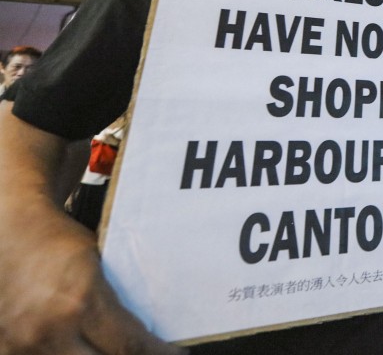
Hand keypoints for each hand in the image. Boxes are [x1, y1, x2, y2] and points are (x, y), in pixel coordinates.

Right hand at [0, 197, 184, 354]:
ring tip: (113, 350)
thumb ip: (115, 302)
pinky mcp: (4, 349)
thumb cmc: (57, 241)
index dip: (158, 354)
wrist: (7, 228)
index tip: (176, 354)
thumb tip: (146, 333)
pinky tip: (80, 352)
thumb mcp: (99, 263)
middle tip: (145, 354)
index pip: (129, 344)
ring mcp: (22, 344)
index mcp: (82, 300)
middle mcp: (51, 328)